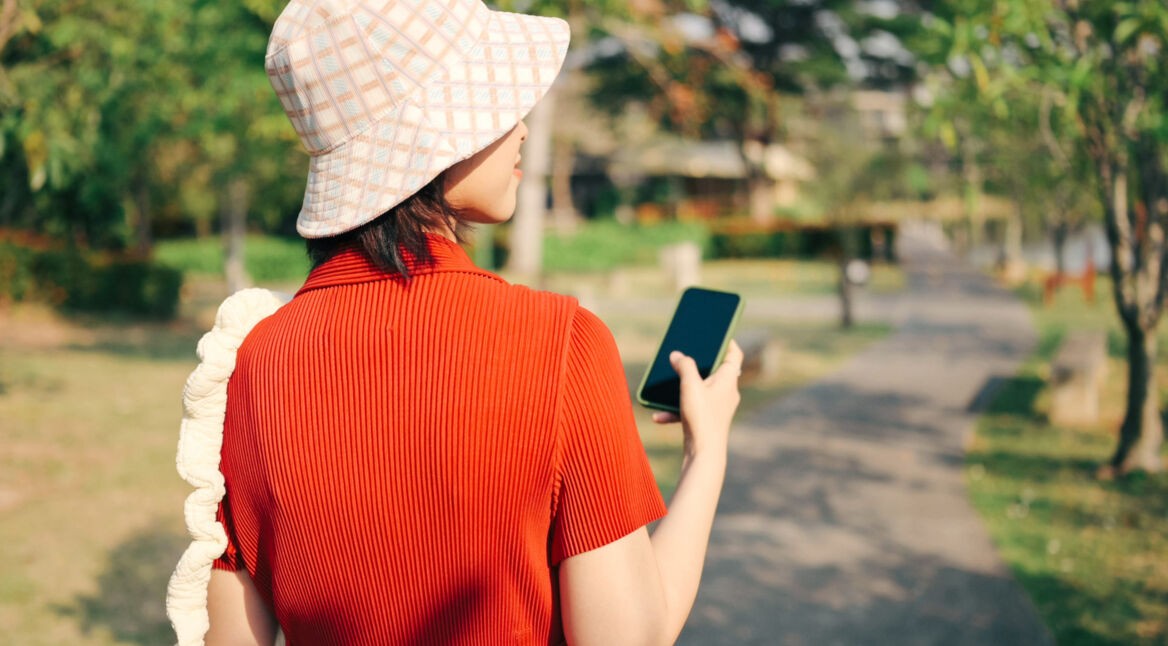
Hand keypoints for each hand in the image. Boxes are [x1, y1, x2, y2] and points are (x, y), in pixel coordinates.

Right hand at [652, 340, 742, 456]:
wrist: (703, 455)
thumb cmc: (702, 417)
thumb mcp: (690, 386)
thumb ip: (684, 366)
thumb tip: (678, 355)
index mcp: (729, 380)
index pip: (734, 354)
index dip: (727, 341)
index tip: (717, 332)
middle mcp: (726, 392)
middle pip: (714, 370)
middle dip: (697, 363)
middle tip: (687, 352)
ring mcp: (717, 407)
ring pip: (699, 390)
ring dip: (682, 387)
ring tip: (667, 382)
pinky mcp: (706, 420)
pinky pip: (691, 408)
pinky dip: (676, 409)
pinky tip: (658, 415)